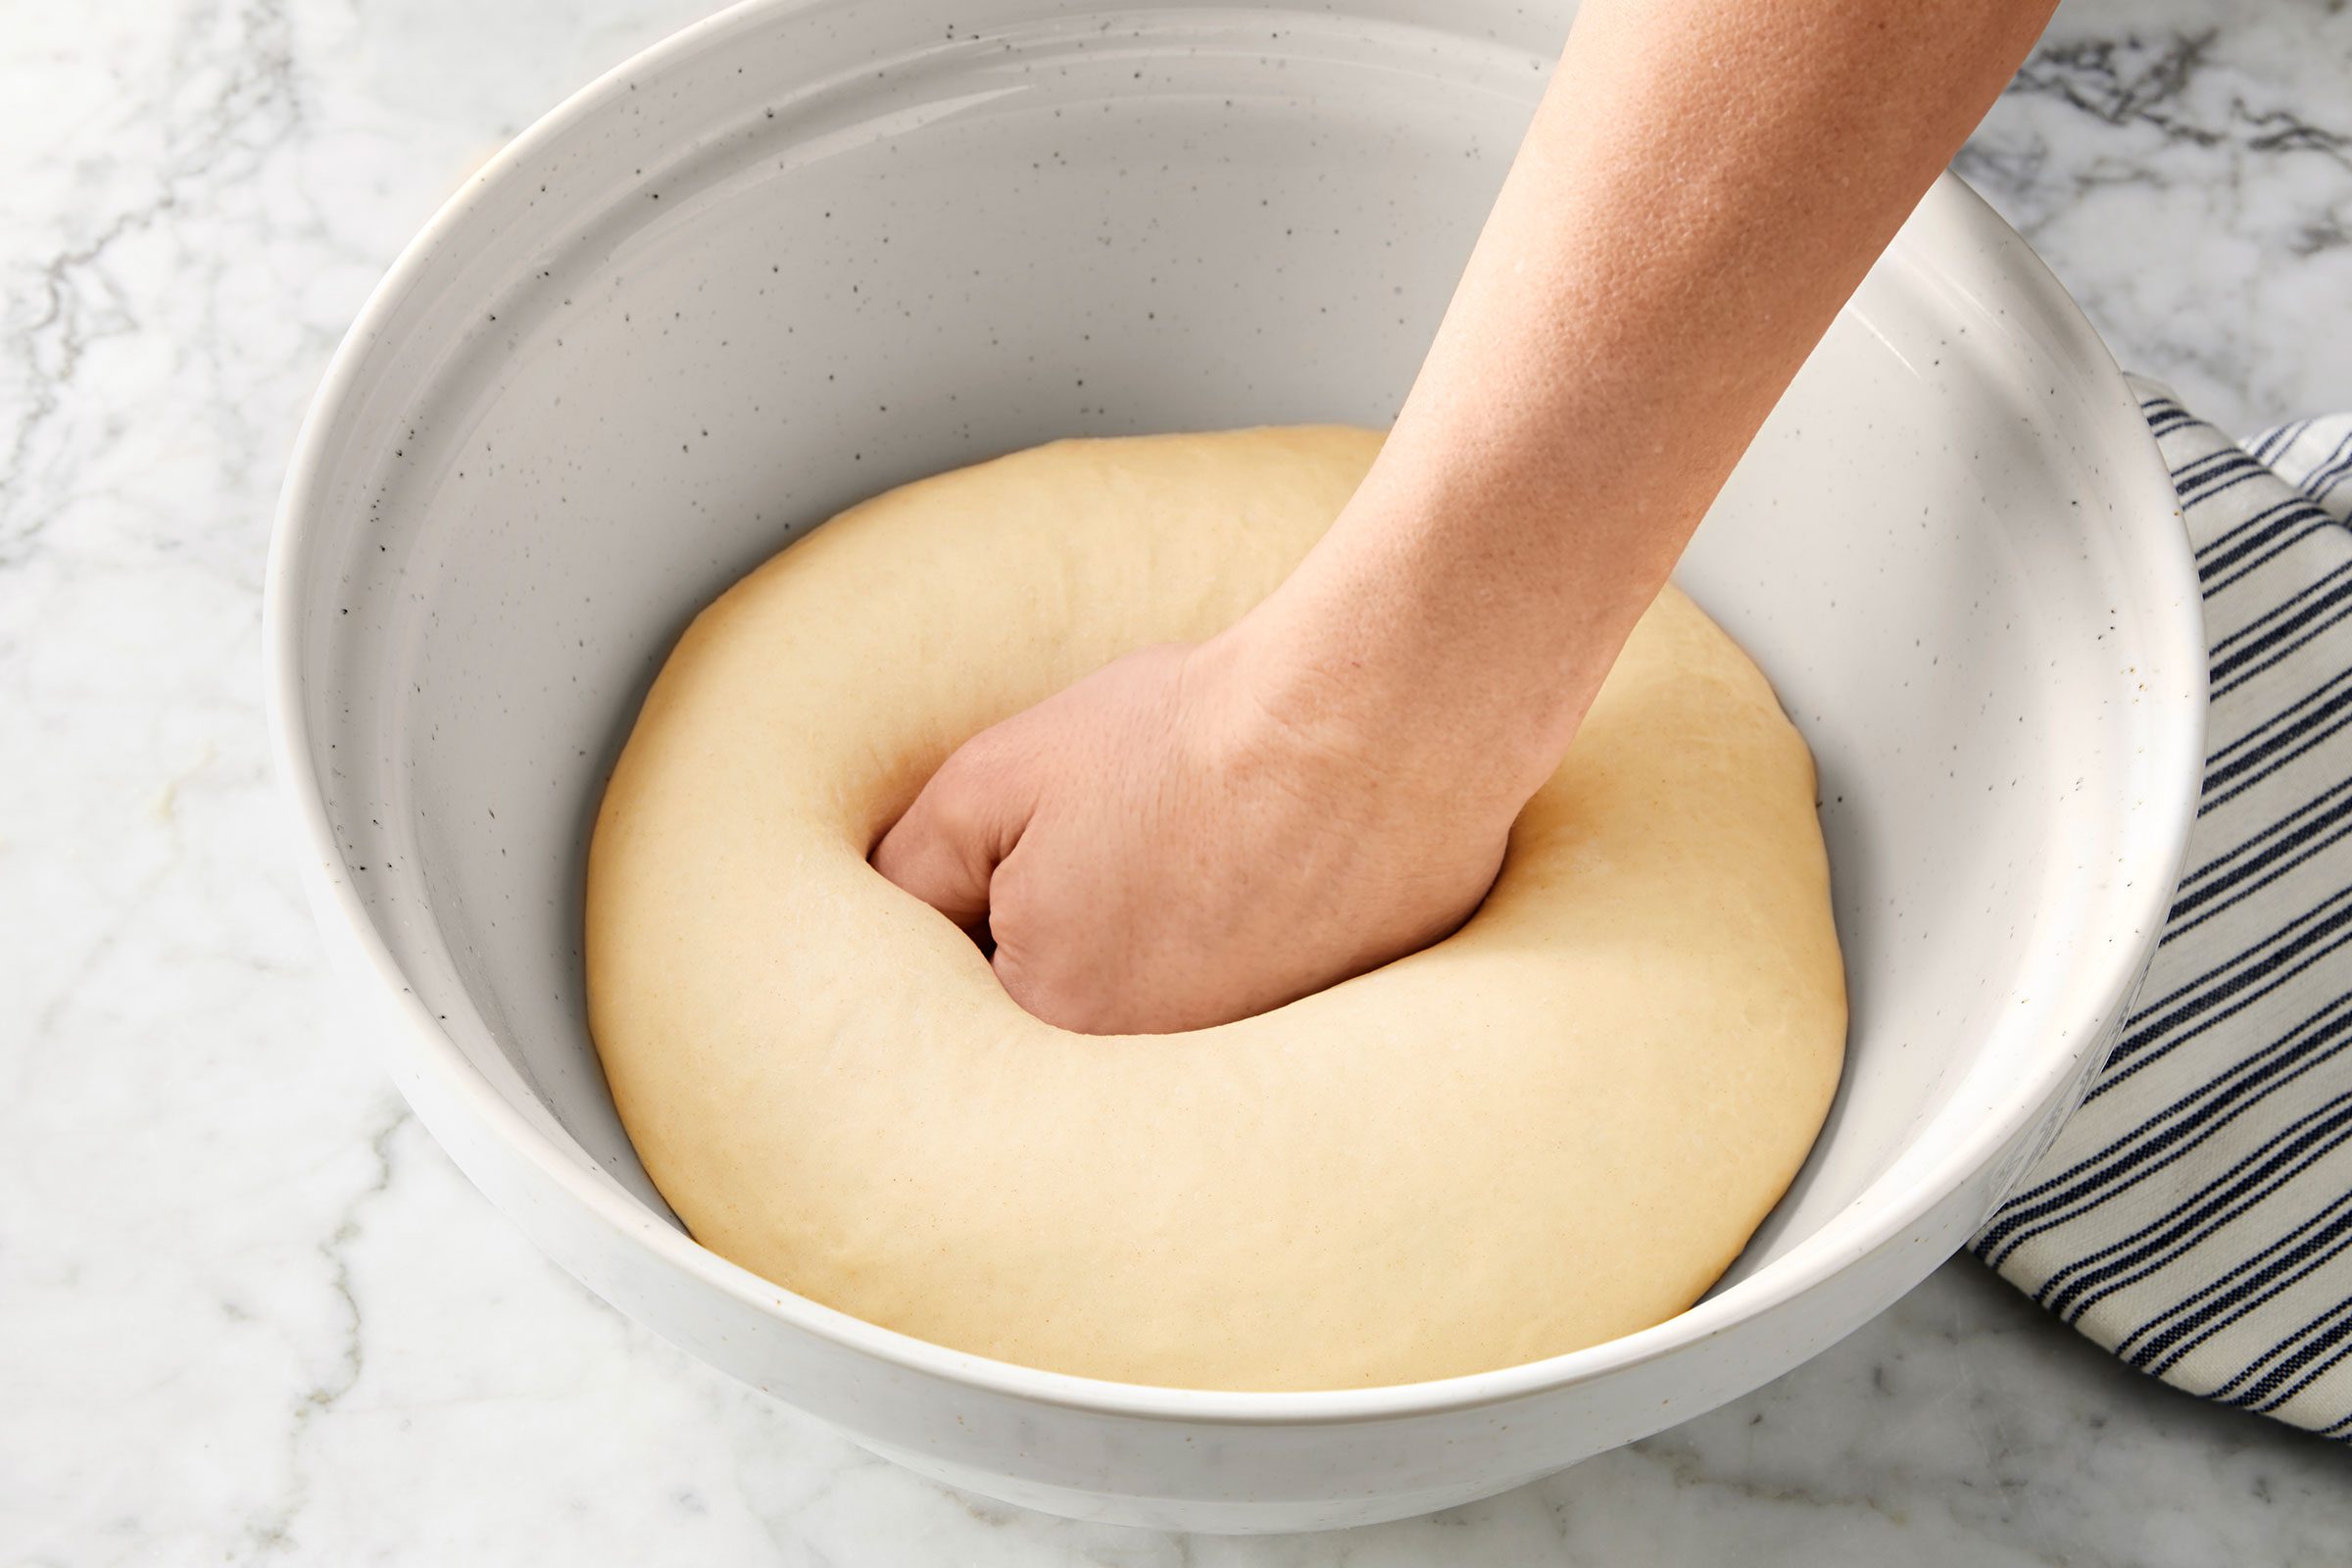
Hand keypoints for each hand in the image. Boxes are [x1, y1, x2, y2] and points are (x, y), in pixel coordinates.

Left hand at [870, 630, 1519, 1034]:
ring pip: (1162, 1023)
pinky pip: (1255, 1012)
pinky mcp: (1333, 1035)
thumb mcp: (994, 779)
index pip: (970, 1008)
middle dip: (1078, 941)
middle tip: (1131, 848)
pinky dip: (1249, 957)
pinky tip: (1270, 881)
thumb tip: (878, 923)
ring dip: (1164, 957)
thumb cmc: (1188, 737)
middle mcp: (1152, 1077)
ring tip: (1201, 857)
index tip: (1045, 854)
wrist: (1375, 717)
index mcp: (1055, 1022)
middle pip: (1069, 1024)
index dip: (997, 914)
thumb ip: (910, 869)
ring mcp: (1253, 1066)